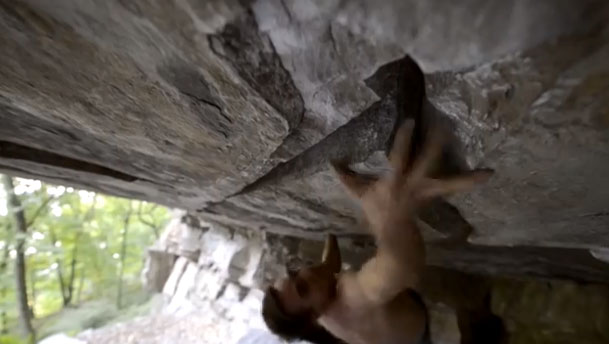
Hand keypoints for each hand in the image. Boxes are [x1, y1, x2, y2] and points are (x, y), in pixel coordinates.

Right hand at [331, 119, 492, 229]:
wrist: (394, 241)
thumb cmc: (377, 213)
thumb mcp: (360, 194)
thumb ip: (347, 178)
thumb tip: (331, 161)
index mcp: (394, 182)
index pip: (399, 157)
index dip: (404, 140)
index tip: (410, 120)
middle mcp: (412, 186)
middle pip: (427, 164)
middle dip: (435, 145)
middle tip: (445, 126)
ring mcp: (426, 193)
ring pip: (449, 183)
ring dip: (466, 176)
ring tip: (488, 170)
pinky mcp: (435, 197)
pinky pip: (454, 187)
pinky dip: (469, 180)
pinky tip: (488, 173)